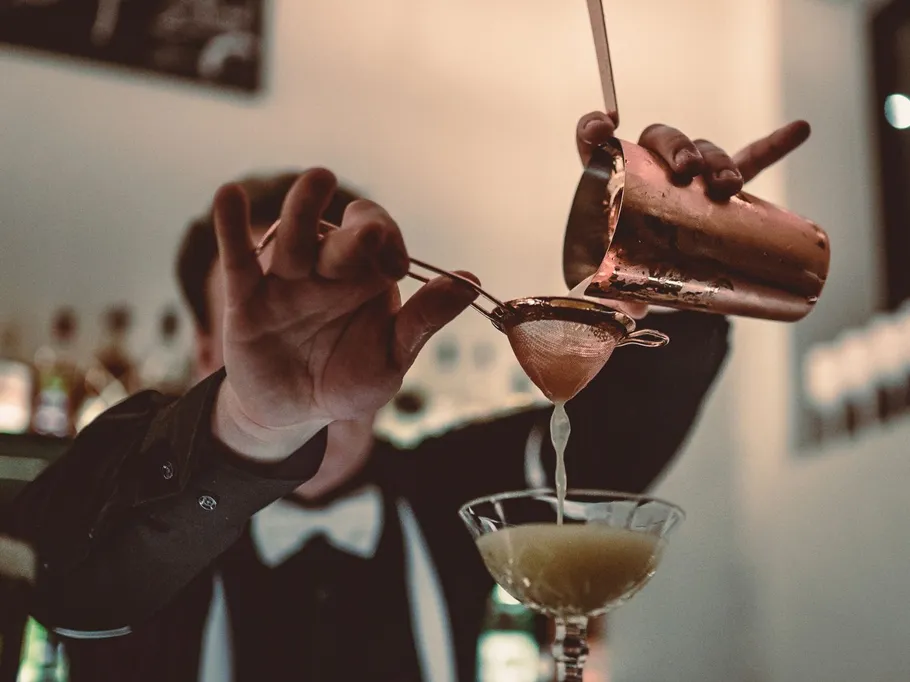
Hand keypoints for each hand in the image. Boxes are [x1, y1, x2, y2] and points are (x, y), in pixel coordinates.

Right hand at [212, 169, 477, 459]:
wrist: (292, 412)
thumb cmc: (348, 380)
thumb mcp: (392, 357)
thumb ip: (424, 320)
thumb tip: (470, 281)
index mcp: (367, 276)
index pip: (381, 237)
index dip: (388, 242)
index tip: (394, 266)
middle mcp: (328, 269)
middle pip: (340, 236)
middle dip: (355, 233)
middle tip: (368, 235)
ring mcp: (286, 278)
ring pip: (294, 237)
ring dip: (304, 209)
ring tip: (319, 181)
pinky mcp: (246, 297)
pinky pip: (238, 258)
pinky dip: (231, 226)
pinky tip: (230, 195)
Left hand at [572, 111, 811, 316]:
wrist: (658, 284)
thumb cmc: (626, 276)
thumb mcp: (614, 286)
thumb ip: (613, 298)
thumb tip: (625, 311)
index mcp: (611, 184)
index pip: (594, 146)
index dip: (592, 130)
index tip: (603, 127)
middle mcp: (650, 169)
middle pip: (661, 139)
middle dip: (678, 147)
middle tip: (687, 171)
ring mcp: (690, 177)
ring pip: (704, 150)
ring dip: (717, 160)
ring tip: (728, 186)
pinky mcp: (721, 191)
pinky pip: (750, 162)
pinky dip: (774, 146)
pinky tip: (799, 129)